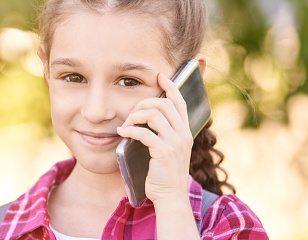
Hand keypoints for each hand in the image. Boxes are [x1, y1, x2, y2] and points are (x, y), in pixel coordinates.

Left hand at [116, 73, 192, 204]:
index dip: (170, 87)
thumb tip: (144, 119)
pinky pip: (144, 132)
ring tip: (125, 125)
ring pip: (154, 114)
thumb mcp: (168, 151)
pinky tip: (122, 134)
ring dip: (135, 116)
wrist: (170, 197)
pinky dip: (130, 130)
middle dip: (143, 104)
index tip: (159, 76)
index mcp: (186, 132)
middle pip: (164, 104)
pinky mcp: (164, 152)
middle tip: (130, 114)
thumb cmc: (164, 175)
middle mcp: (184, 134)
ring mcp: (176, 143)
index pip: (180, 102)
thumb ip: (162, 135)